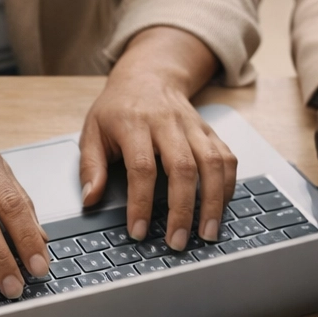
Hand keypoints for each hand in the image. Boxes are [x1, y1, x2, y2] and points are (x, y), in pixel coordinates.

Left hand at [81, 27, 234, 250]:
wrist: (149, 75)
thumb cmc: (117, 109)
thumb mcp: (92, 132)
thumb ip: (91, 167)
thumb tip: (90, 200)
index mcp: (134, 124)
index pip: (141, 168)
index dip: (141, 203)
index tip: (138, 231)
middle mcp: (167, 123)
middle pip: (182, 168)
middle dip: (182, 210)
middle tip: (177, 242)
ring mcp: (193, 126)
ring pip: (211, 163)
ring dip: (212, 202)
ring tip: (207, 233)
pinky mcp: (209, 131)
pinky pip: (226, 158)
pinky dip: (227, 186)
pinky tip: (220, 209)